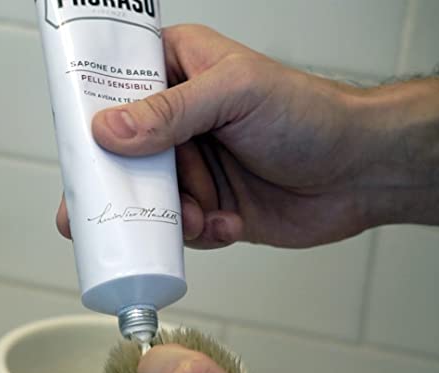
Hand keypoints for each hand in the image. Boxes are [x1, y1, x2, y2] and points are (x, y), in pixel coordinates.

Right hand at [57, 25, 438, 246]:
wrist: (358, 173)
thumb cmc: (309, 116)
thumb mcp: (237, 94)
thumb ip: (171, 111)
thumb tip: (108, 130)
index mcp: (180, 74)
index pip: (116, 90)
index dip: (91, 122)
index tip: (80, 155)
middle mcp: (182, 122)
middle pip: (124, 155)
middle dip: (119, 188)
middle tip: (100, 214)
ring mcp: (197, 168)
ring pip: (152, 199)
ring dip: (168, 217)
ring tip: (200, 218)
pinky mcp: (213, 207)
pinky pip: (185, 227)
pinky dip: (201, 232)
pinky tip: (228, 225)